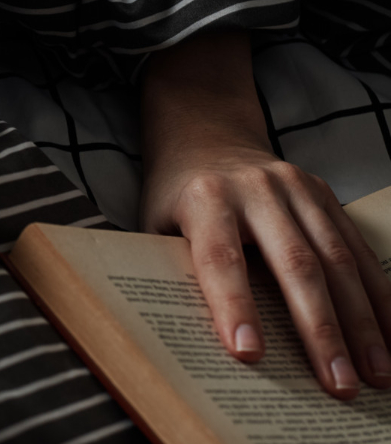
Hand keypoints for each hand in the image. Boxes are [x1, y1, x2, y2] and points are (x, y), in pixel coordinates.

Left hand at [141, 31, 390, 397]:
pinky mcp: (323, 193)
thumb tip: (193, 341)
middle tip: (339, 384)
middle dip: (320, 330)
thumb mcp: (155, 225)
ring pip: (337, 259)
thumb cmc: (175, 195)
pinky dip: (378, 295)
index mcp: (205, 198)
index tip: (249, 354)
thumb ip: (173, 268)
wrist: (206, 137)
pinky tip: (390, 335)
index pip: (220, 258)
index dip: (234, 306)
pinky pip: (356, 248)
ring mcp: (295, 188)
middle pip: (294, 264)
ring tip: (377, 374)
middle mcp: (255, 190)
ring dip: (362, 322)